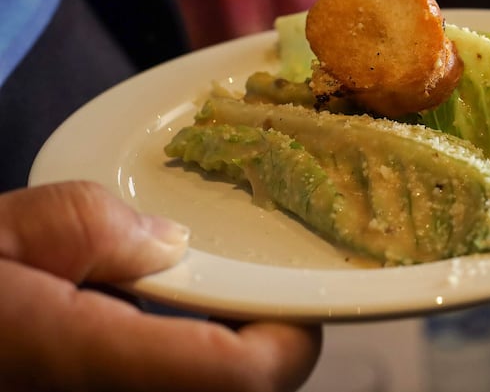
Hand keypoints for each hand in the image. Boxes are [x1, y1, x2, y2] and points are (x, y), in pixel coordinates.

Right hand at [0, 181, 320, 391]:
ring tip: (210, 312)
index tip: (298, 308)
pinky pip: (160, 391)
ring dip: (221, 363)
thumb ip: (86, 228)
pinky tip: (154, 333)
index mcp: (78, 363)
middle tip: (256, 303)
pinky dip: (179, 366)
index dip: (289, 344)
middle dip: (257, 354)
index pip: (238, 379)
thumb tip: (167, 244)